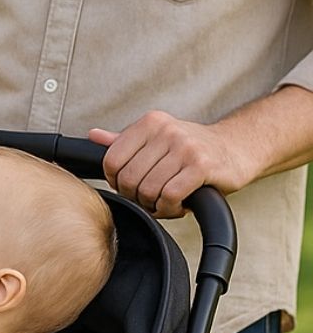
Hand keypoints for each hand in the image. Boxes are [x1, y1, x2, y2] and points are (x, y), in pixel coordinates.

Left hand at [90, 111, 255, 218]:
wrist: (237, 148)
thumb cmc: (193, 147)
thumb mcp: (158, 138)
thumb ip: (125, 140)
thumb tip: (94, 136)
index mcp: (150, 123)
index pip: (112, 160)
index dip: (116, 181)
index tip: (128, 188)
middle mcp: (166, 131)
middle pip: (129, 178)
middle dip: (135, 196)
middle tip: (149, 199)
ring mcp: (185, 148)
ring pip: (148, 189)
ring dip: (154, 205)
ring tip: (164, 202)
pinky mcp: (201, 166)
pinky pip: (170, 196)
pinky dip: (169, 208)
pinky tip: (177, 206)